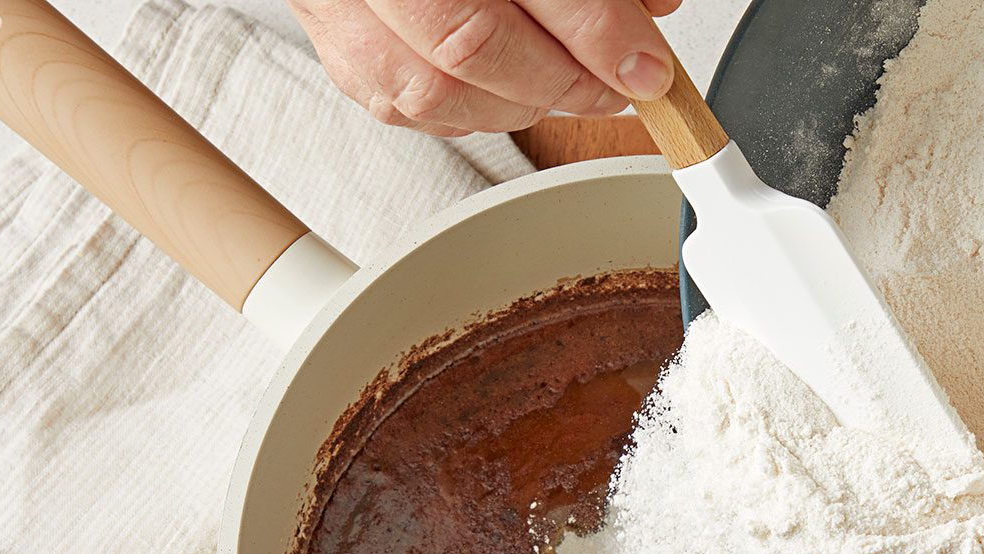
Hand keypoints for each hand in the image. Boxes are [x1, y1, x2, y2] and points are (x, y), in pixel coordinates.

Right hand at [288, 0, 680, 134]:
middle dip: (562, 81)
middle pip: (471, 44)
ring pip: (431, 92)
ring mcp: (339, 4)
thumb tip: (651, 5)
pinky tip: (507, 95)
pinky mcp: (332, 42)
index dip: (595, 32)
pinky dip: (466, 113)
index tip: (645, 64)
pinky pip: (399, 105)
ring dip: (517, 106)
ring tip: (566, 90)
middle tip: (616, 87)